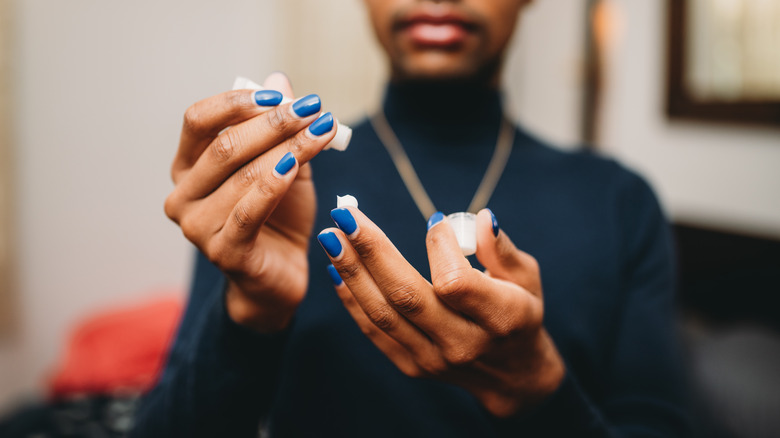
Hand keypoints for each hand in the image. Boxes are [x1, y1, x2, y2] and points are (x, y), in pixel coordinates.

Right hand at [164, 73, 337, 331]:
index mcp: (187, 168)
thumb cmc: (278, 216)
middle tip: (313, 110)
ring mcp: (198, 228)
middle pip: (224, 146)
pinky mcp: (225, 252)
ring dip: (290, 149)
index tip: (282, 96)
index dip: (238, 102)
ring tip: (324, 131)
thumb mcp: (281, 164)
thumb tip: (279, 79)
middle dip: (274, 123)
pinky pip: (251, 209)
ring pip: (245, 175)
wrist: (282, 274)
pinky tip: (298, 165)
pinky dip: (276, 182)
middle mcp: (182, 196)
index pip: (198, 120)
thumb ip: (277, 128)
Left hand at [319, 208, 564, 417]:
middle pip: (407, 296)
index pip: (455, 283)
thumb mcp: (527, 278)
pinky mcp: (412, 366)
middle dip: (371, 251)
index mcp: (500, 318)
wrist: (513, 376)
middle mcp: (463, 343)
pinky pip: (375, 331)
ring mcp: (433, 359)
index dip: (440, 247)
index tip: (434, 219)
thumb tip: (481, 218)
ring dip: (352, 272)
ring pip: (383, 314)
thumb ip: (501, 250)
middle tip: (345, 214)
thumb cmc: (521, 313)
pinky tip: (335, 268)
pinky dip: (352, 299)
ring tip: (330, 236)